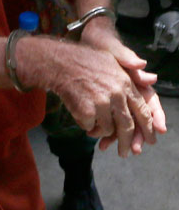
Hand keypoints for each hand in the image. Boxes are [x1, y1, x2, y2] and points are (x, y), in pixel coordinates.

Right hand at [51, 40, 156, 158]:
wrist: (59, 62)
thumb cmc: (84, 60)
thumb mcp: (111, 56)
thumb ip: (130, 66)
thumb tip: (152, 77)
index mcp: (125, 83)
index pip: (142, 110)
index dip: (147, 127)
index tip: (149, 140)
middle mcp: (117, 94)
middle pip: (127, 126)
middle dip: (127, 143)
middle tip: (125, 153)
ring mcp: (102, 103)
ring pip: (108, 129)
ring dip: (101, 129)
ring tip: (92, 120)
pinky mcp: (87, 112)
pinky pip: (91, 128)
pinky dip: (86, 125)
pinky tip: (80, 113)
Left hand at [81, 23, 166, 151]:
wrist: (84, 41)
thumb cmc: (103, 43)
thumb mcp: (114, 49)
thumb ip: (128, 59)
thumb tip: (145, 70)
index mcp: (136, 80)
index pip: (150, 101)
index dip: (156, 116)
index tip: (159, 130)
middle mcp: (129, 91)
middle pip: (139, 116)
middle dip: (139, 134)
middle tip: (137, 149)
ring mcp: (117, 98)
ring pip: (124, 122)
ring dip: (122, 137)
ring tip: (117, 149)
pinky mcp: (104, 102)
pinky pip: (109, 120)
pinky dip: (106, 132)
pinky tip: (100, 142)